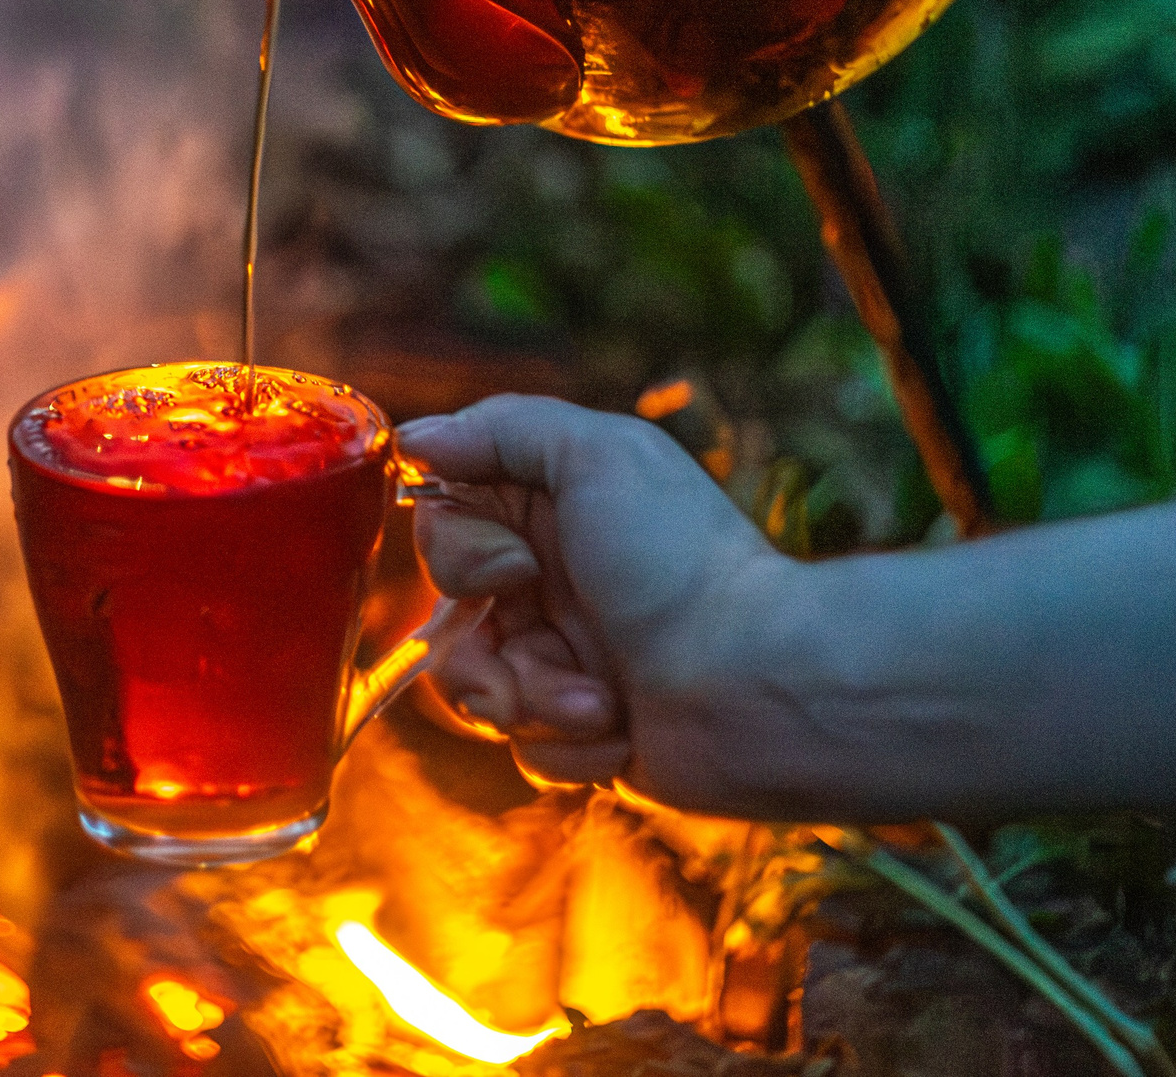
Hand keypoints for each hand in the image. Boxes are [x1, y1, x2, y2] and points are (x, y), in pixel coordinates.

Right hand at [402, 396, 788, 799]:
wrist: (761, 688)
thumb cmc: (684, 563)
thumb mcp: (599, 455)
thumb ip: (502, 429)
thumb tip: (414, 439)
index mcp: (550, 511)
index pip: (444, 525)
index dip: (457, 553)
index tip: (513, 566)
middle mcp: (551, 581)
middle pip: (446, 616)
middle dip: (486, 642)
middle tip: (558, 645)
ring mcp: (565, 658)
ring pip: (476, 689)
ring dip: (532, 699)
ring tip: (601, 702)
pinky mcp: (583, 729)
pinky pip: (524, 747)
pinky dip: (569, 743)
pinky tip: (624, 731)